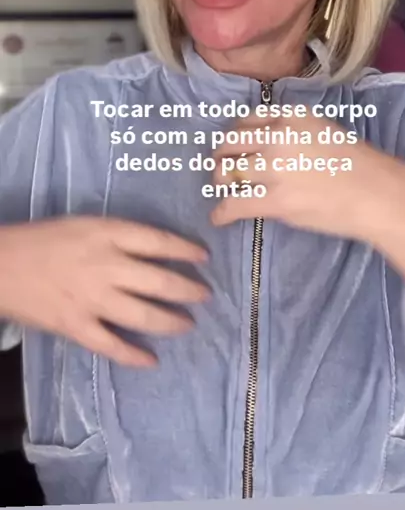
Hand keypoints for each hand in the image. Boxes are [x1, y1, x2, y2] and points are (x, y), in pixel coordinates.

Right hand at [0, 216, 209, 365]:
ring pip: (144, 315)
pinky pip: (112, 345)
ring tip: (187, 324)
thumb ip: (119, 236)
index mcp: (108, 234)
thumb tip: (155, 250)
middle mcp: (107, 266)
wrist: (1, 264)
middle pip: (160, 281)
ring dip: (171, 322)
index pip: (160, 242)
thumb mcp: (86, 224)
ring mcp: (92, 299)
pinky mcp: (76, 326)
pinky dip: (134, 355)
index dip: (186, 250)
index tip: (204, 257)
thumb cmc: (45, 238)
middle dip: (189, 290)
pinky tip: (151, 360)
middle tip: (205, 295)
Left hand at [211, 112, 378, 236]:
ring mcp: (273, 168)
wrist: (377, 194)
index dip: (237, 135)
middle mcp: (277, 137)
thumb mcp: (324, 130)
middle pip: (230, 144)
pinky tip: (220, 217)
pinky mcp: (274, 200)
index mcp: (291, 116)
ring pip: (228, 173)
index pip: (248, 120)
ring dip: (221, 183)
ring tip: (224, 191)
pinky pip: (235, 204)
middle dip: (221, 157)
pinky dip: (223, 212)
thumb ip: (294, 132)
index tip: (235, 146)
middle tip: (221, 169)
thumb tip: (268, 145)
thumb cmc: (359, 165)